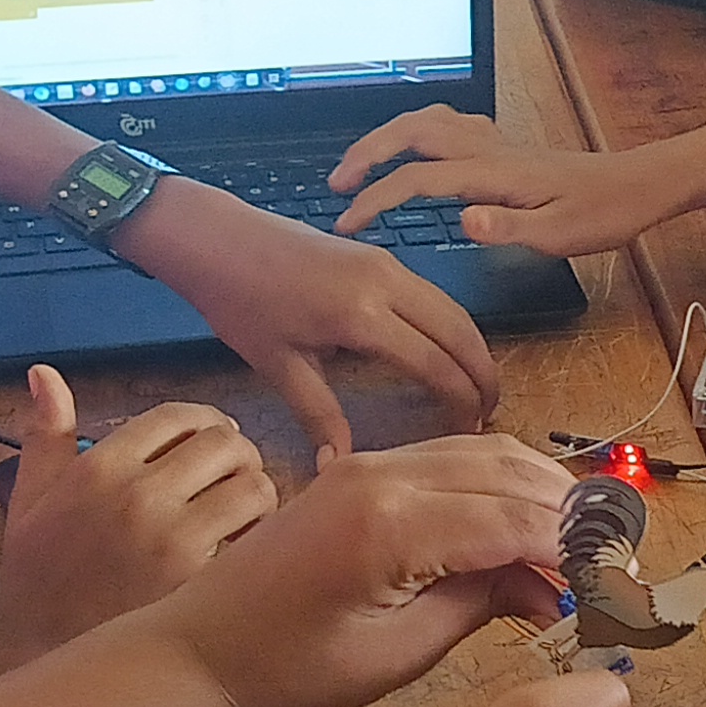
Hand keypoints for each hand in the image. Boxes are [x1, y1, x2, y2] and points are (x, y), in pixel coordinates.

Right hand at [0, 365, 275, 649]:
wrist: (31, 650)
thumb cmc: (34, 572)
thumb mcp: (29, 497)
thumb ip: (46, 433)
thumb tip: (44, 372)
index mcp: (99, 467)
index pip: (178, 416)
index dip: (206, 421)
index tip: (214, 437)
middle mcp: (138, 495)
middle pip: (224, 443)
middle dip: (239, 452)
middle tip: (238, 472)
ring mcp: (171, 540)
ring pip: (251, 487)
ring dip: (258, 492)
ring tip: (247, 509)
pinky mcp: (197, 583)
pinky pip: (254, 540)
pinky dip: (259, 538)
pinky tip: (246, 549)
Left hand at [116, 434, 570, 706]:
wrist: (197, 654)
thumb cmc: (290, 673)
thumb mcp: (398, 653)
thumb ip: (481, 603)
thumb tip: (554, 588)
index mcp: (392, 523)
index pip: (516, 518)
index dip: (575, 549)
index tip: (616, 582)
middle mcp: (384, 474)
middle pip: (509, 471)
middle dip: (568, 514)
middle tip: (611, 563)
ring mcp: (368, 464)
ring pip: (484, 453)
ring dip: (538, 491)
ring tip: (578, 545)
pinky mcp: (357, 470)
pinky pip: (448, 459)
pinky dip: (496, 484)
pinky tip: (522, 526)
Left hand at [124, 183, 500, 456]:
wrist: (215, 237)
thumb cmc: (239, 302)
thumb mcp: (278, 366)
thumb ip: (319, 416)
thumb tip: (338, 469)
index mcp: (361, 315)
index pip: (436, 364)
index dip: (461, 402)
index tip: (469, 434)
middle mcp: (387, 282)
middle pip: (461, 332)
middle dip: (483, 375)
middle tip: (490, 417)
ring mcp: (386, 262)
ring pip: (452, 308)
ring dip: (471, 348)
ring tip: (474, 390)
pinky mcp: (379, 254)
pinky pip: (432, 294)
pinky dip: (450, 326)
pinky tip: (443, 354)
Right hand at [329, 104, 689, 257]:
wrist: (639, 185)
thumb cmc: (604, 213)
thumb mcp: (560, 234)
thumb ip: (510, 226)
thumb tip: (464, 219)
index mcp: (494, 173)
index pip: (418, 179)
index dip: (377, 199)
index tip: (348, 224)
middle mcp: (489, 149)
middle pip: (412, 132)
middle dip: (367, 153)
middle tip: (337, 185)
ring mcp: (496, 143)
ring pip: (428, 121)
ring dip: (388, 136)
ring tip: (362, 165)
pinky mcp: (506, 146)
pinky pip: (450, 124)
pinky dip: (419, 130)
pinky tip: (417, 150)